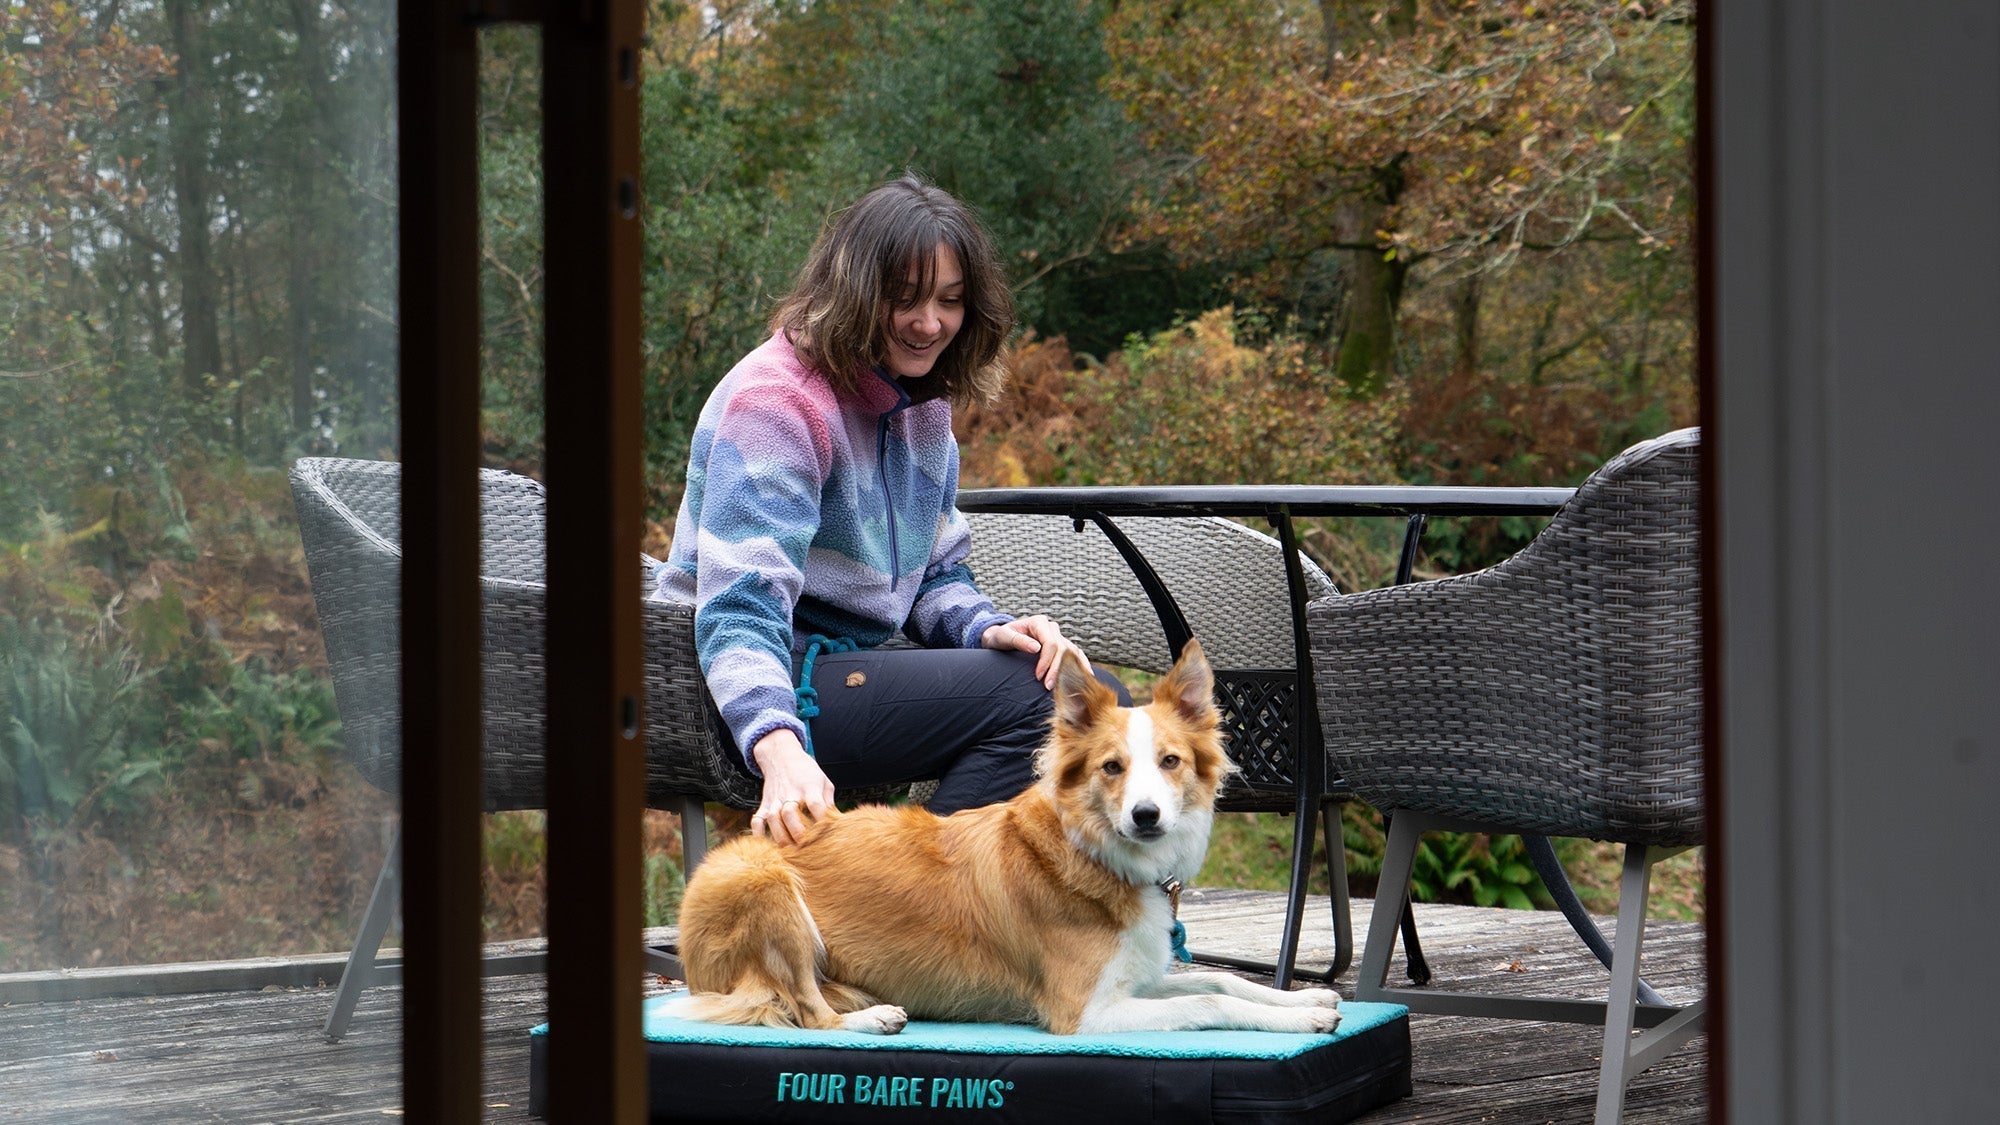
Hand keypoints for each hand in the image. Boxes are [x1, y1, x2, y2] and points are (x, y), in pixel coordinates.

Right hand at [748, 728, 835, 846]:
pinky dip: (758, 834)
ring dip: (780, 836)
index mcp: (809, 787)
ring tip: (790, 850)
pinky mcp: (764, 805)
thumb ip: (829, 802)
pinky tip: (766, 844)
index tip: (828, 833)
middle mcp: (790, 794)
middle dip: (797, 832)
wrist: (781, 756)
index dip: (821, 819)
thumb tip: (836, 824)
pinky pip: (757, 820)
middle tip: (806, 847)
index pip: (815, 804)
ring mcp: (775, 800)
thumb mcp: (823, 781)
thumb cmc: (807, 772)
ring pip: (773, 819)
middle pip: (790, 814)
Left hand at [981, 614, 1086, 689]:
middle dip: (1056, 669)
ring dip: (1070, 669)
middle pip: (1062, 649)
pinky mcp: (1060, 644)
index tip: (1038, 677)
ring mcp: (1057, 635)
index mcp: (1039, 623)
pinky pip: (1075, 653)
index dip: (1047, 661)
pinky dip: (1081, 663)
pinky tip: (1087, 675)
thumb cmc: (999, 637)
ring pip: (1071, 651)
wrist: (999, 638)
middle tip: (1048, 687)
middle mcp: (1051, 627)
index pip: (1051, 643)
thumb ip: (1018, 641)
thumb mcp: (1003, 637)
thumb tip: (1036, 648)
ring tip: (1069, 686)